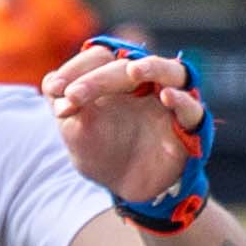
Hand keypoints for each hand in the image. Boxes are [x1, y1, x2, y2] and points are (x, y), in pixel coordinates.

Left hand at [44, 44, 206, 210]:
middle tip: (72, 95)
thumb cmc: (101, 151)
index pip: (100, 57)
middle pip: (127, 64)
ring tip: (134, 71)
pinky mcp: (188, 125)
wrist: (125, 188)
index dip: (77, 68)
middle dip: (97, 78)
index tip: (54, 88)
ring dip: (154, 67)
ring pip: (171, 71)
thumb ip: (65, 108)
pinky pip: (192, 107)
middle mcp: (146, 83)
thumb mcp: (75, 132)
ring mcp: (170, 101)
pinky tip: (166, 97)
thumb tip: (52, 84)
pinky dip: (182, 99)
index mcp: (115, 78)